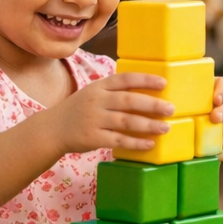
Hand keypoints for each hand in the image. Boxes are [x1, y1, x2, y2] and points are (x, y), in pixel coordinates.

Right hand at [45, 72, 173, 155]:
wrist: (52, 129)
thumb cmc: (80, 109)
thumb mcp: (94, 93)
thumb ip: (116, 91)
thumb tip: (151, 93)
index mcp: (100, 86)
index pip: (125, 79)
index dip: (145, 80)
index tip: (164, 83)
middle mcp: (97, 100)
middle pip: (128, 101)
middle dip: (152, 105)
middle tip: (170, 109)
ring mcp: (94, 119)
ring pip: (126, 122)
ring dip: (148, 125)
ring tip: (165, 128)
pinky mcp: (93, 138)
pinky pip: (119, 140)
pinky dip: (136, 143)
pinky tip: (149, 144)